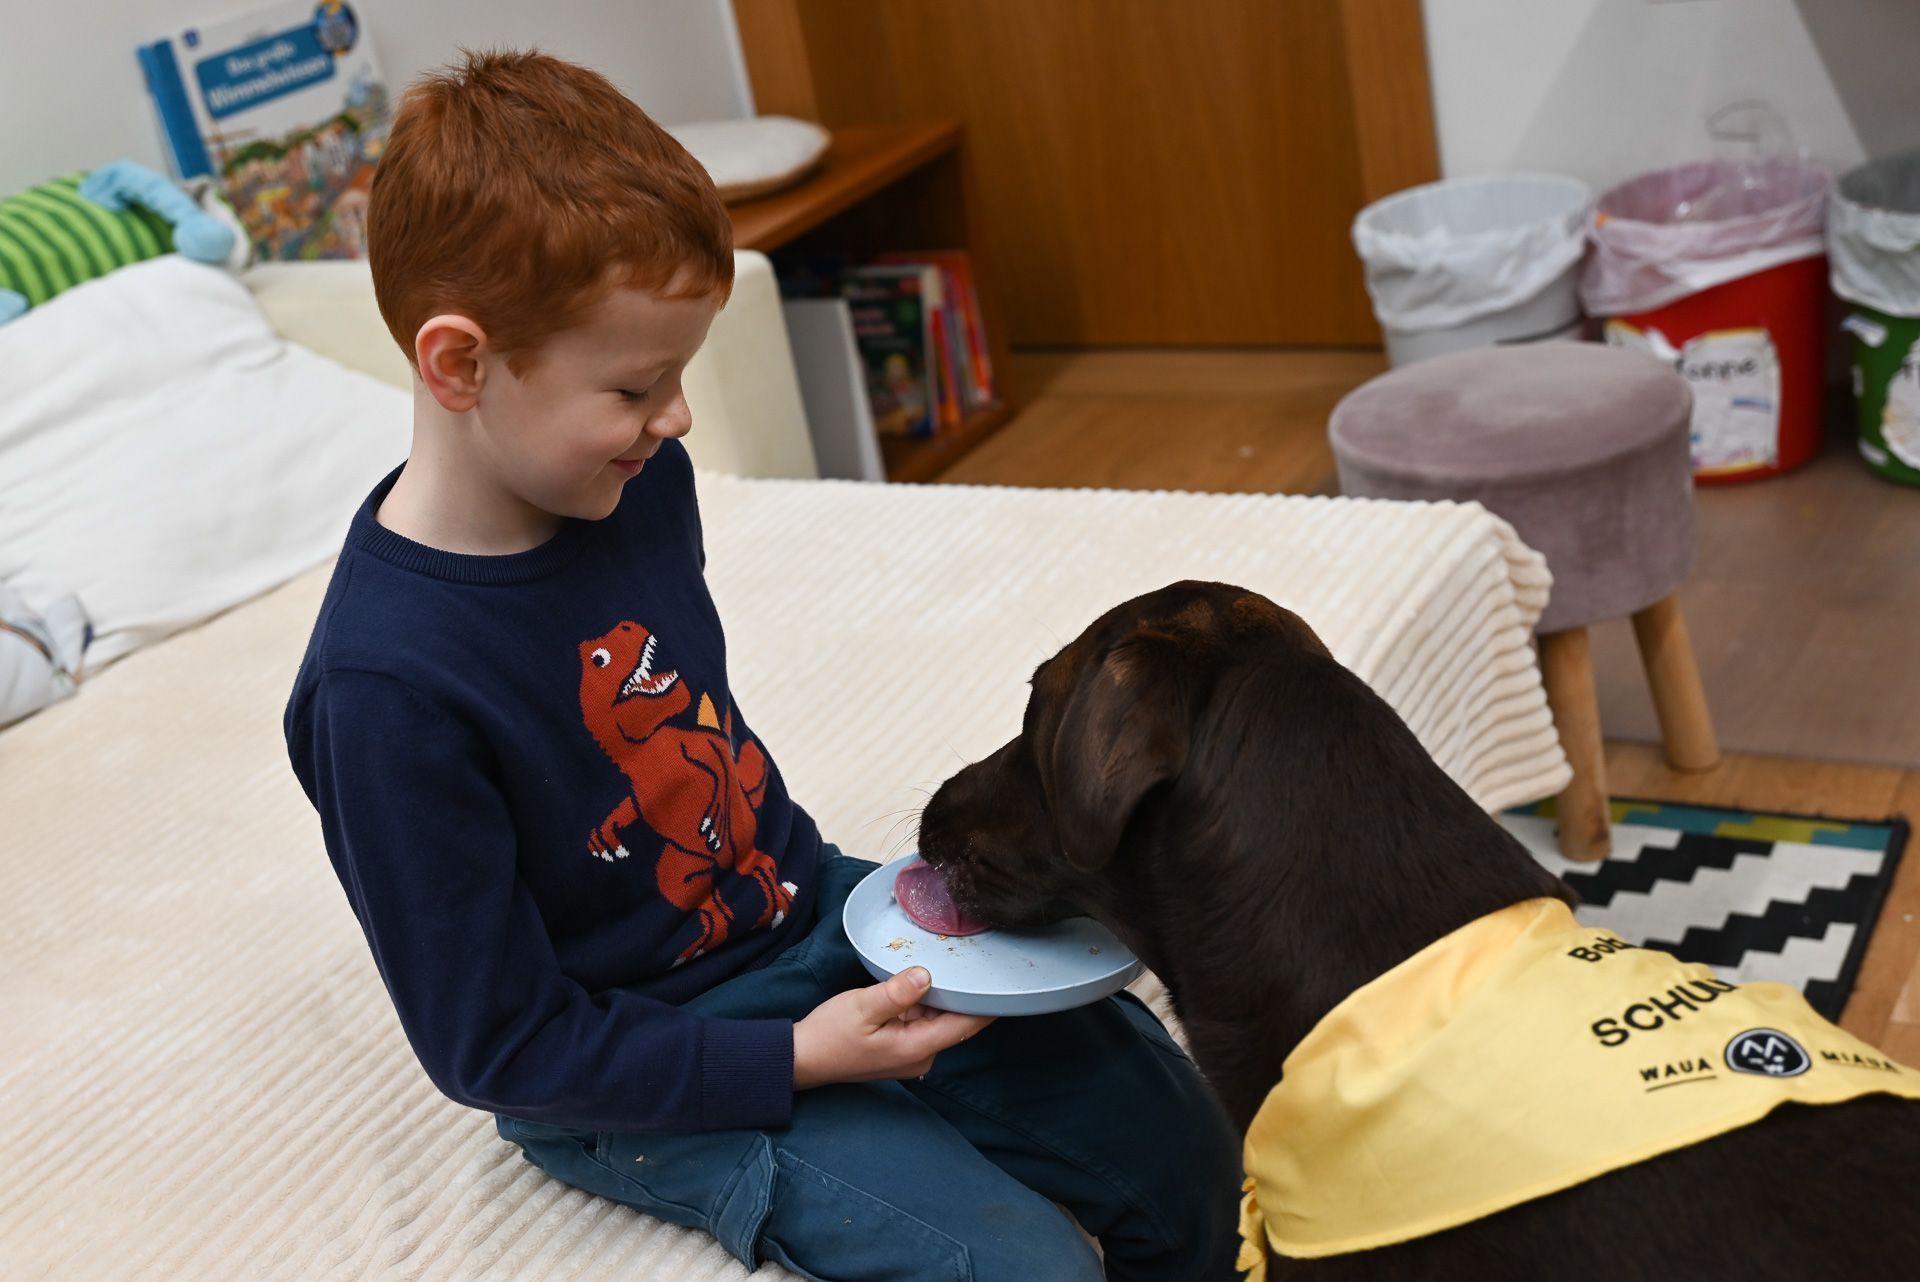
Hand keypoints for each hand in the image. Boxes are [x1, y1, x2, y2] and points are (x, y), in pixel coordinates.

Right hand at [792, 967, 993, 1089]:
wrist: (802, 1058)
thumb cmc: (830, 1035)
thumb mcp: (862, 1007)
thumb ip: (897, 992)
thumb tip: (926, 975)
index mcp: (917, 1049)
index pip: (965, 1026)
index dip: (988, 1005)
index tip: (1005, 982)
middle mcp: (921, 1056)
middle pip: (955, 1022)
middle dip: (965, 994)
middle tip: (978, 960)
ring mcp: (911, 1053)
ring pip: (939, 1020)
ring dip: (943, 997)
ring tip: (957, 963)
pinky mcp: (900, 1047)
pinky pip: (923, 1022)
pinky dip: (926, 1003)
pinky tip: (924, 981)